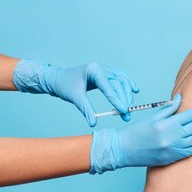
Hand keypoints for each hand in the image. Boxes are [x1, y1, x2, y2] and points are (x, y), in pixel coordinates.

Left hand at [13, 59, 138, 125]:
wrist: (57, 79)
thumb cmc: (64, 85)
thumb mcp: (75, 98)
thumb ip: (86, 110)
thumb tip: (93, 123)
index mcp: (94, 70)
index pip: (109, 87)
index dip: (117, 100)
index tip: (123, 111)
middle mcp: (102, 68)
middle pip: (119, 83)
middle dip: (124, 99)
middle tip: (126, 114)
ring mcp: (105, 70)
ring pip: (122, 81)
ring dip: (127, 94)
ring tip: (128, 109)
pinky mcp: (106, 74)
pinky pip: (120, 78)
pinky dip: (127, 85)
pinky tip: (134, 91)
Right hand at [89, 94, 191, 173]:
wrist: (124, 150)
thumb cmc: (137, 132)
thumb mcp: (153, 117)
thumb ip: (169, 109)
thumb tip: (181, 98)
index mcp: (166, 124)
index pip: (190, 116)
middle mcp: (171, 136)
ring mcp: (172, 148)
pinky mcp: (171, 158)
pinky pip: (190, 151)